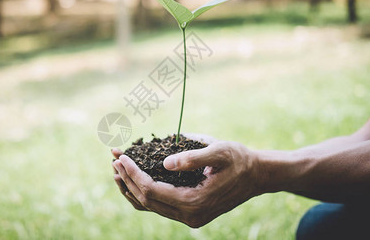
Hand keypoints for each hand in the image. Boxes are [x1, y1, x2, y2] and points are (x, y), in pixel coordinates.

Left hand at [112, 133, 261, 227]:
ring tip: (117, 168)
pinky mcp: (189, 213)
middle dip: (127, 178)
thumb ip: (193, 157)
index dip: (133, 173)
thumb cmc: (238, 159)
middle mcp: (189, 216)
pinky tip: (133, 179)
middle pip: (146, 200)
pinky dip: (143, 193)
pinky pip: (159, 206)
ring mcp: (189, 217)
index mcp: (194, 202)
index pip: (151, 190)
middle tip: (113, 157)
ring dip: (131, 187)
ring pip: (150, 206)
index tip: (121, 156)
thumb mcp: (219, 151)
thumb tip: (166, 163)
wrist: (256, 175)